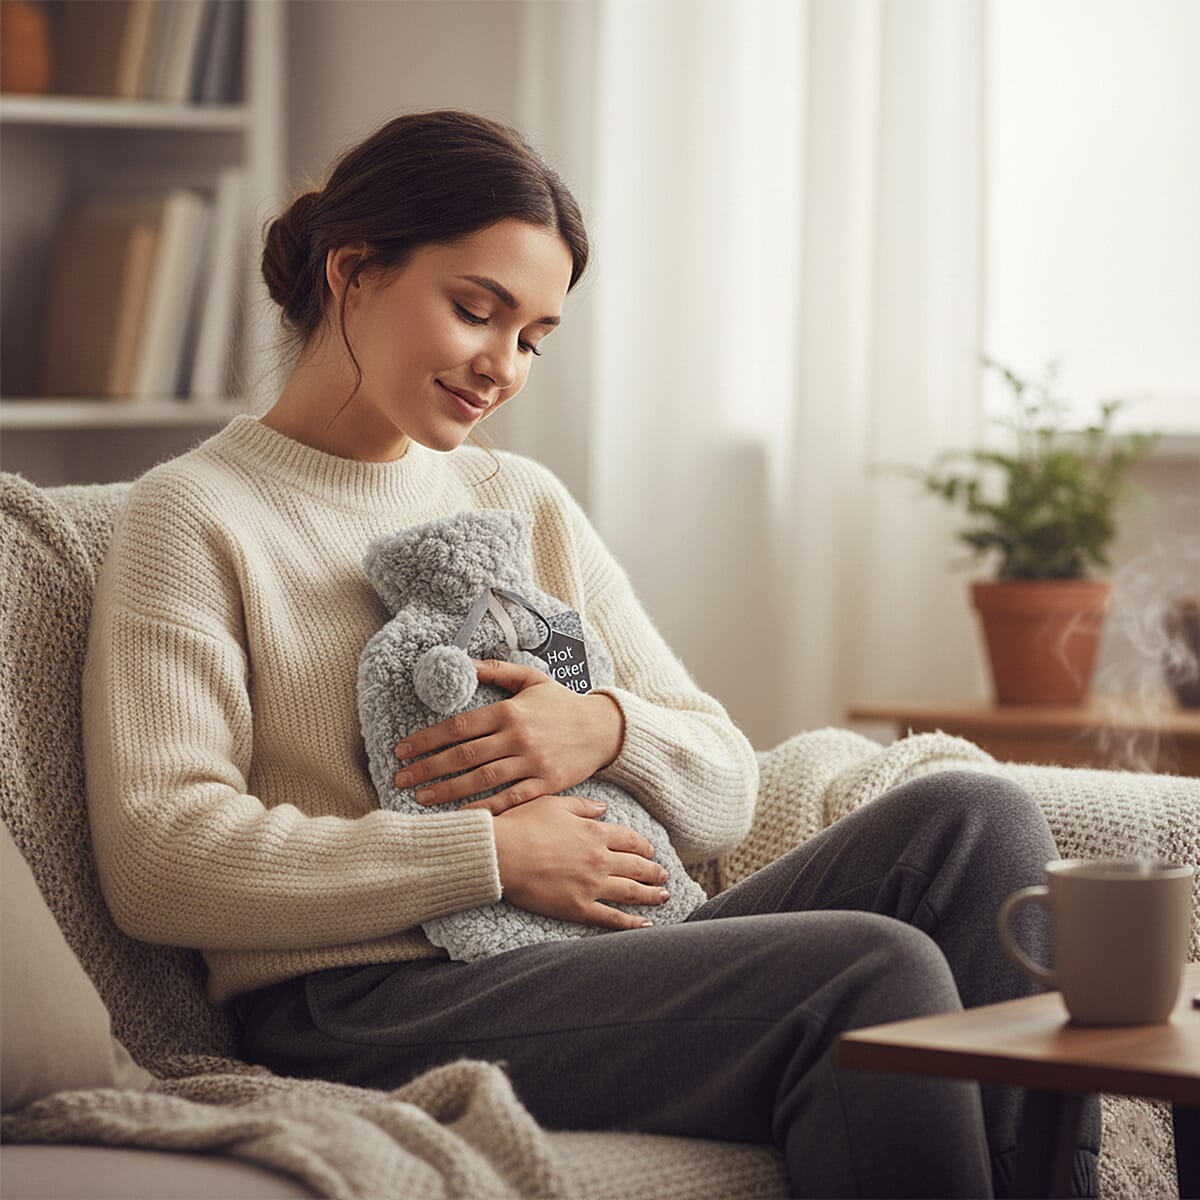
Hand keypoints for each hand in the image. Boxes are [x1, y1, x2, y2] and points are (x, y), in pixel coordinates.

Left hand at [393, 658, 623, 813]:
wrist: (605, 729)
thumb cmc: (563, 703)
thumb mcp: (532, 679)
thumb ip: (497, 671)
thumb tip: (462, 662)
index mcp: (510, 711)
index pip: (459, 726)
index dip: (427, 739)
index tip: (402, 749)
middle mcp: (518, 737)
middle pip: (464, 755)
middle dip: (428, 767)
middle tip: (400, 777)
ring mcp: (532, 763)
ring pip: (482, 779)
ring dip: (448, 790)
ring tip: (421, 797)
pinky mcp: (546, 785)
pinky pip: (510, 799)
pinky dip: (485, 808)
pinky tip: (464, 814)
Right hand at [492, 795, 669, 929]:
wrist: (500, 853)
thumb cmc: (522, 824)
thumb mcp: (555, 804)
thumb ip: (583, 807)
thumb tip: (604, 809)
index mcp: (595, 832)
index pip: (630, 840)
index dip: (644, 846)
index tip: (650, 851)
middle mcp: (599, 859)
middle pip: (637, 866)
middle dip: (654, 871)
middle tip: (664, 876)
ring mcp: (591, 885)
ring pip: (631, 892)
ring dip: (652, 895)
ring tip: (664, 897)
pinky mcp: (578, 908)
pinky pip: (611, 918)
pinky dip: (632, 923)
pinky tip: (645, 924)